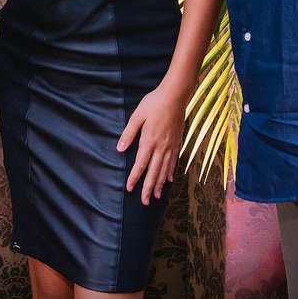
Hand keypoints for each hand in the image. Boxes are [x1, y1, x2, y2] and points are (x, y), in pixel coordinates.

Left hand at [118, 80, 188, 204]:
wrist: (175, 96)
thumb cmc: (154, 103)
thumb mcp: (137, 116)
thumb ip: (129, 133)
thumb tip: (120, 148)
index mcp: (149, 141)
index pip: (140, 164)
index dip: (135, 178)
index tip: (129, 189)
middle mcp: (161, 147)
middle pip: (154, 172)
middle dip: (148, 188)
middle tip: (144, 202)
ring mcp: (171, 146)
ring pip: (164, 170)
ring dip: (159, 184)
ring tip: (156, 196)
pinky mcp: (177, 143)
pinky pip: (174, 162)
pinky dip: (170, 172)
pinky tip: (169, 180)